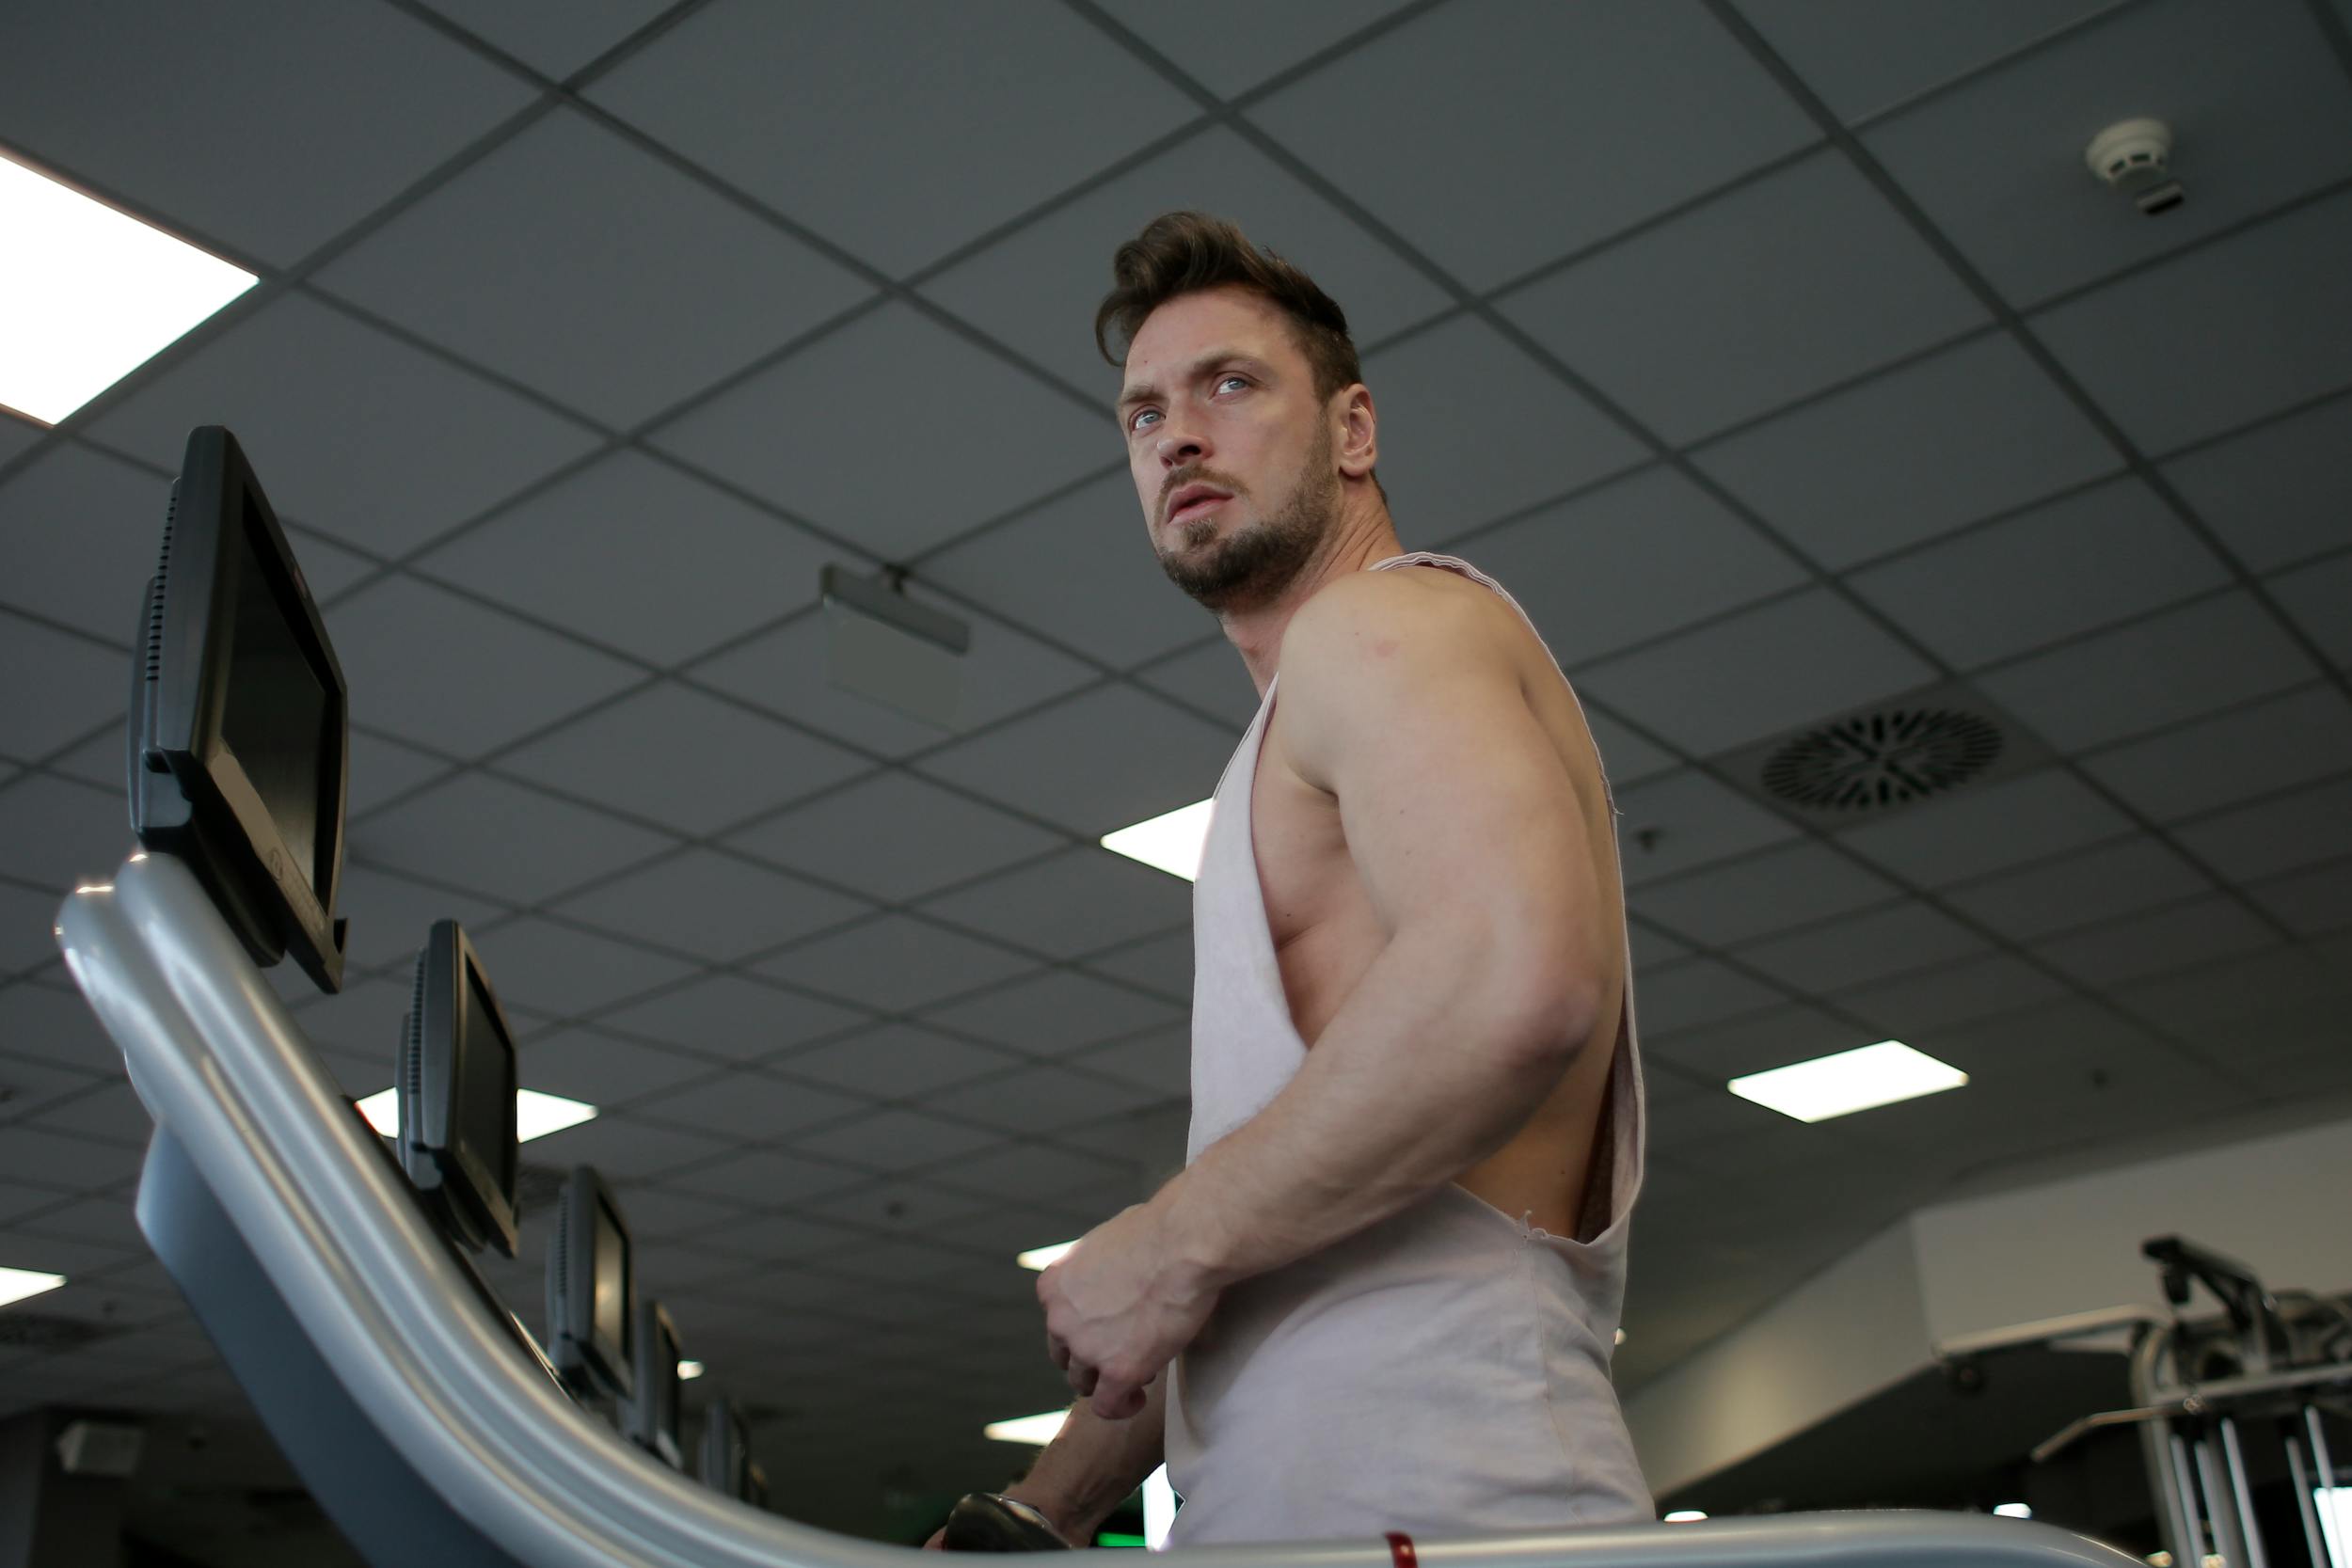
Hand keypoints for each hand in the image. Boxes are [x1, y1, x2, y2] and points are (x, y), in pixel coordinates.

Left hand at [1039, 1201, 1219, 1418]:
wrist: (1183, 1243)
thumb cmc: (1159, 1230)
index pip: (1058, 1321)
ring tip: (1138, 1372)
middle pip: (1066, 1355)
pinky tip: (1139, 1397)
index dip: (1085, 1328)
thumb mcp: (1107, 1242)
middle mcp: (1060, 1319)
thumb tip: (1116, 1272)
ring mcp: (1086, 1348)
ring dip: (1106, 1382)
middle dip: (1091, 1358)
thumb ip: (1098, 1268)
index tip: (1111, 1328)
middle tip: (1124, 1352)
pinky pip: (1108, 1406)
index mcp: (1054, 1284)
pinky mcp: (1116, 1370)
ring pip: (1083, 1383)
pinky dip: (1122, 1406)